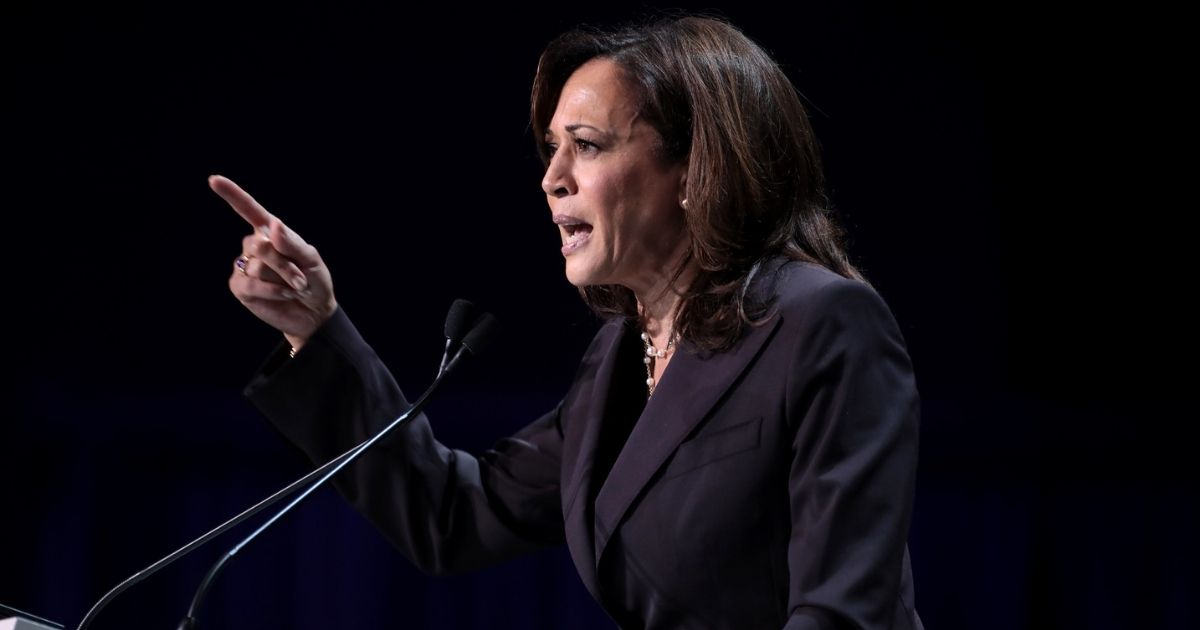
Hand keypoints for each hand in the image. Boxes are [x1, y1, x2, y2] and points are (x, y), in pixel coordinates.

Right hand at [211, 174, 337, 351]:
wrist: (314, 312)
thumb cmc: (315, 280)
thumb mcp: (311, 259)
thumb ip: (292, 242)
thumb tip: (273, 225)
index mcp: (270, 233)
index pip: (249, 210)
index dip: (232, 194)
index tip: (214, 180)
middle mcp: (254, 246)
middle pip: (261, 245)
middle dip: (285, 263)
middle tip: (301, 277)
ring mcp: (244, 266)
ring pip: (258, 267)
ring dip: (283, 280)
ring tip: (295, 288)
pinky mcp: (240, 287)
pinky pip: (252, 285)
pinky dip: (272, 291)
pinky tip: (284, 294)